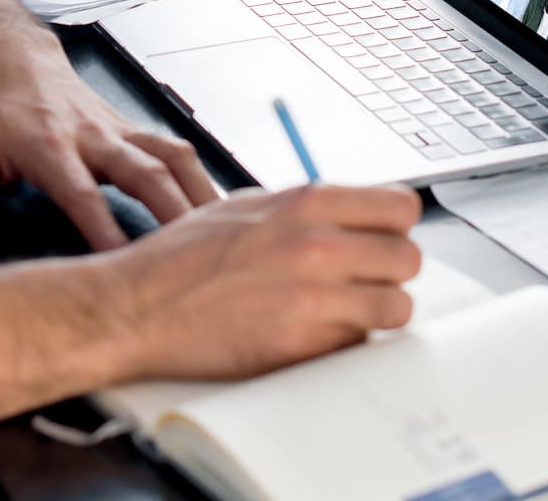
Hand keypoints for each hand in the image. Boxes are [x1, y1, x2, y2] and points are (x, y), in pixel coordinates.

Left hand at [0, 24, 217, 257]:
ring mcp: (119, 129)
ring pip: (172, 156)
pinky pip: (176, 150)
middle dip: (175, 212)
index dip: (104, 227)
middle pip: (145, 172)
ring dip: (201, 191)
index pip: (82, 193)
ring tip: (228, 231)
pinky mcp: (134, 128)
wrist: (15, 57)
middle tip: (202, 253)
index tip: (124, 262)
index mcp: (50, 146)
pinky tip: (222, 205)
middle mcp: (93, 135)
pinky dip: (202, 175)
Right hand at [105, 184, 423, 381]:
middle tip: (362, 281)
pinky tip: (309, 333)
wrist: (138, 306)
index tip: (382, 239)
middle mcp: (319, 245)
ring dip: (375, 312)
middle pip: (408, 258)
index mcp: (307, 203)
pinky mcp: (304, 344)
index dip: (395, 227)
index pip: (401, 207)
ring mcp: (314, 297)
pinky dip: (342, 342)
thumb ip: (303, 210)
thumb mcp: (245, 206)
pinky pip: (357, 344)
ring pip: (396, 307)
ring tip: (341, 312)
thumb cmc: (181, 258)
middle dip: (389, 273)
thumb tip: (347, 218)